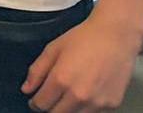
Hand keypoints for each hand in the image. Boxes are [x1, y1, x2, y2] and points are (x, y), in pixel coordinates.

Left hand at [22, 11, 142, 111]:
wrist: (116, 37)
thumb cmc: (85, 39)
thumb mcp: (53, 49)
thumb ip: (37, 71)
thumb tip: (27, 89)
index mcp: (61, 80)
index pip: (40, 104)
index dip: (35, 102)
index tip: (36, 99)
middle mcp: (79, 95)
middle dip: (50, 106)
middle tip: (52, 96)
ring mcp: (97, 102)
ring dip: (68, 109)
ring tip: (71, 93)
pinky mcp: (112, 104)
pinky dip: (87, 107)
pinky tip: (88, 92)